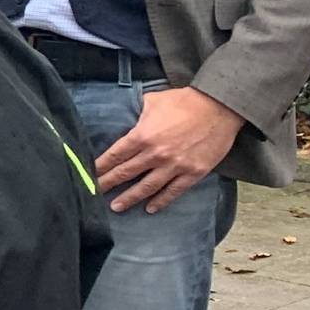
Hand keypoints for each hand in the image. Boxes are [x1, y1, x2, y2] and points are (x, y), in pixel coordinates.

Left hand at [95, 87, 244, 213]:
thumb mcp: (152, 101)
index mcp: (142, 136)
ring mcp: (175, 166)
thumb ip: (137, 113)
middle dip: (107, 184)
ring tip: (116, 207)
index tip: (89, 175)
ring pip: (147, 187)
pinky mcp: (193, 172)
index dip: (100, 167)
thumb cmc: (185, 101)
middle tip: (94, 194)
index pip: (114, 156)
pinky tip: (150, 208)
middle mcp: (155, 154)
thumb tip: (127, 118)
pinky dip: (161, 201)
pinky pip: (173, 191)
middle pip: (126, 173)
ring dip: (130, 198)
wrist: (220, 107)